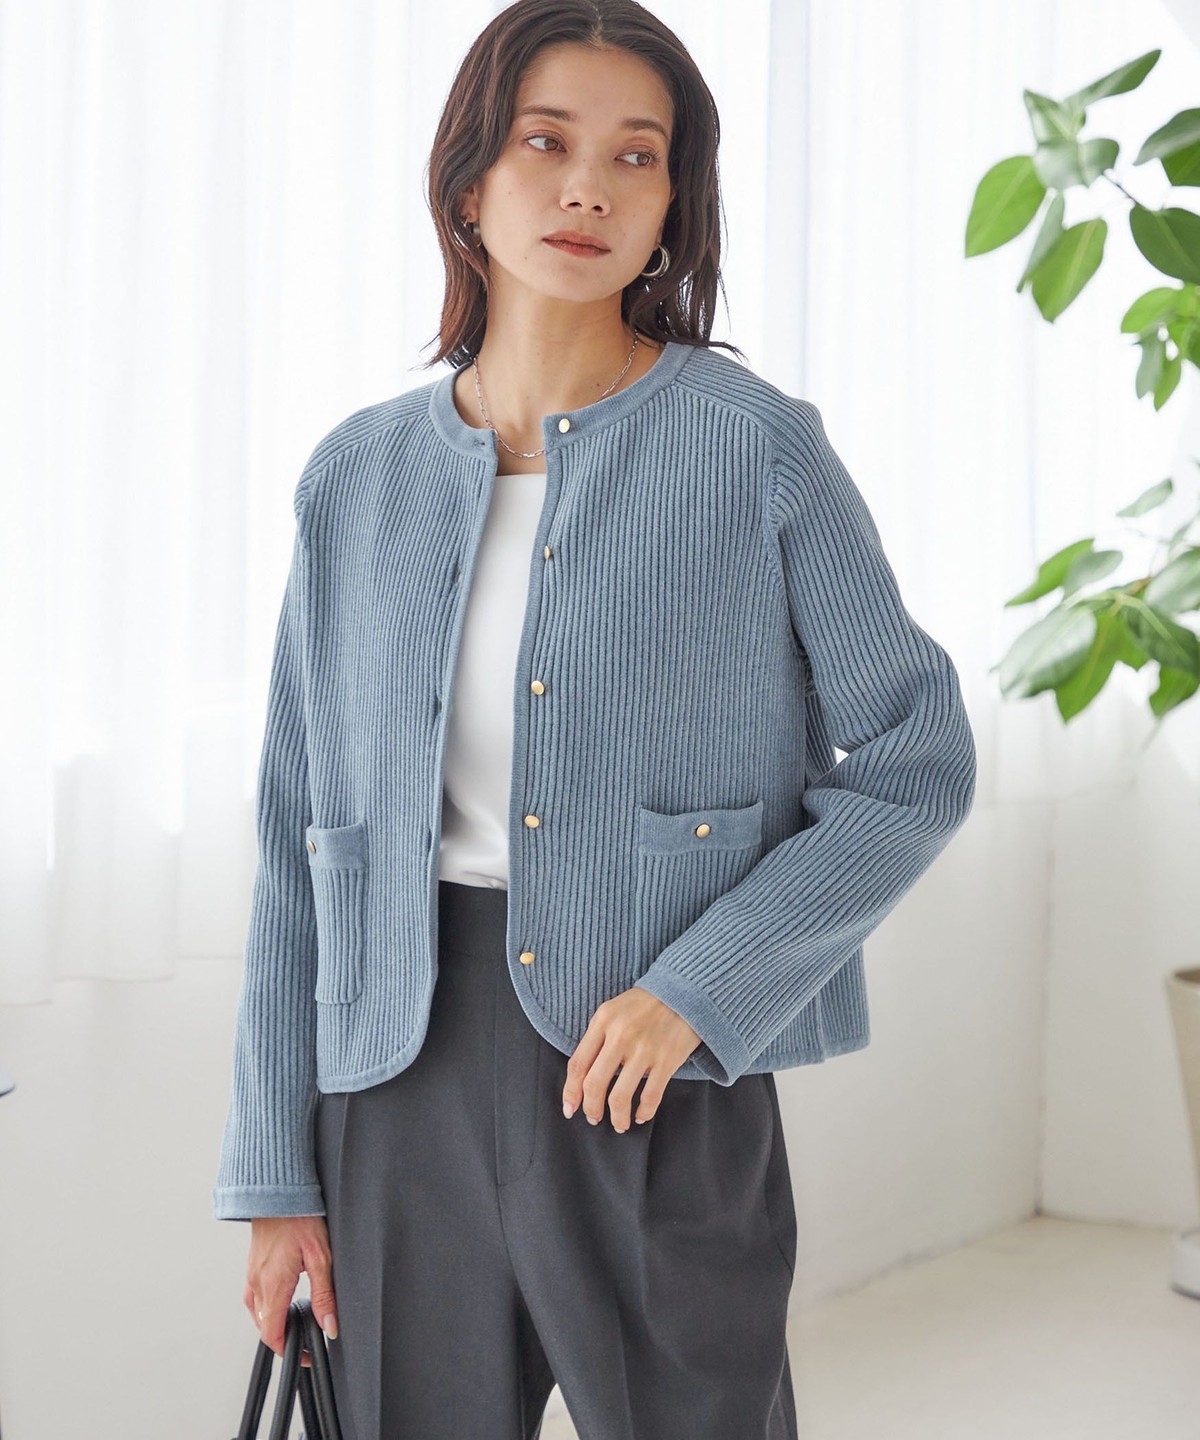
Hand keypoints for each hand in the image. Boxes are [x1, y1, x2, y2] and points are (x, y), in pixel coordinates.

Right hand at [245, 1215, 337, 1367]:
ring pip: (257, 1314)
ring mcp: (251, 1276)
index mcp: (273, 1286)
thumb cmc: (300, 1217)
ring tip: (298, 1320)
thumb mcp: (321, 1256)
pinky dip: (267, 1307)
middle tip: (307, 1338)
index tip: (305, 1354)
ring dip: (275, 1323)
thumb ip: (324, 1294)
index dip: (289, 1351)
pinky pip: (254, 1298)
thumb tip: (329, 1325)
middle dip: (285, 1338)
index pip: (273, 1335)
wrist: (277, 1192)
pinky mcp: (251, 1267)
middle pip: (264, 1328)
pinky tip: (282, 1299)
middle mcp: (257, 1284)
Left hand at [562, 986, 701, 1131]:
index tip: (569, 1108)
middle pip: (594, 1083)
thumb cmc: (645, 1004)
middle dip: (591, 1108)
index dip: (570, 1091)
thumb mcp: (613, 1010)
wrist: (684, 991)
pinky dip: (644, 1113)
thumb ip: (597, 1037)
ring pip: (620, 1096)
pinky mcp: (667, 1060)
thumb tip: (583, 1075)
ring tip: (619, 1124)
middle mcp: (621, 1036)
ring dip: (617, 1118)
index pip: (578, 1063)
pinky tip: (641, 1116)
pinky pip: (650, 1097)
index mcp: (603, 1021)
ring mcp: (644, 1049)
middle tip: (593, 1118)